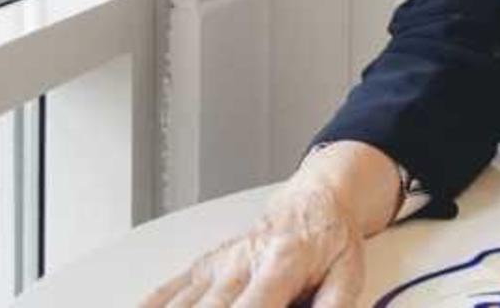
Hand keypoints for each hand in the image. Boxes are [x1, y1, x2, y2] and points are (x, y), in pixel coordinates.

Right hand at [140, 166, 368, 307]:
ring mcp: (216, 265)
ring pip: (182, 302)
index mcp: (280, 264)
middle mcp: (240, 263)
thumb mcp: (349, 272)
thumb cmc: (329, 240)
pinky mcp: (202, 267)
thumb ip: (335, 305)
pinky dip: (150, 303)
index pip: (252, 306)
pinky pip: (168, 290)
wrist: (313, 203)